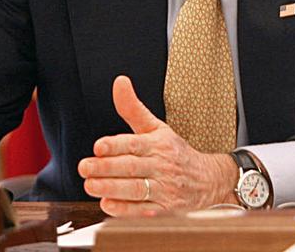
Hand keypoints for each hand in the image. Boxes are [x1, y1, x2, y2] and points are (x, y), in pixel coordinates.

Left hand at [77, 75, 237, 215]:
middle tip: (85, 167)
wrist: (209, 181)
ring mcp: (166, 189)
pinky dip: (124, 209)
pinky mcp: (165, 210)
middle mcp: (163, 166)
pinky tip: (108, 203)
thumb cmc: (176, 154)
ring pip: (136, 189)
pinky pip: (142, 211)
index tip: (99, 146)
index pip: (136, 144)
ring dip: (111, 188)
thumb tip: (119, 82)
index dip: (116, 145)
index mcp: (160, 144)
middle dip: (106, 168)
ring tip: (90, 185)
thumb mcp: (158, 129)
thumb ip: (133, 109)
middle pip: (132, 167)